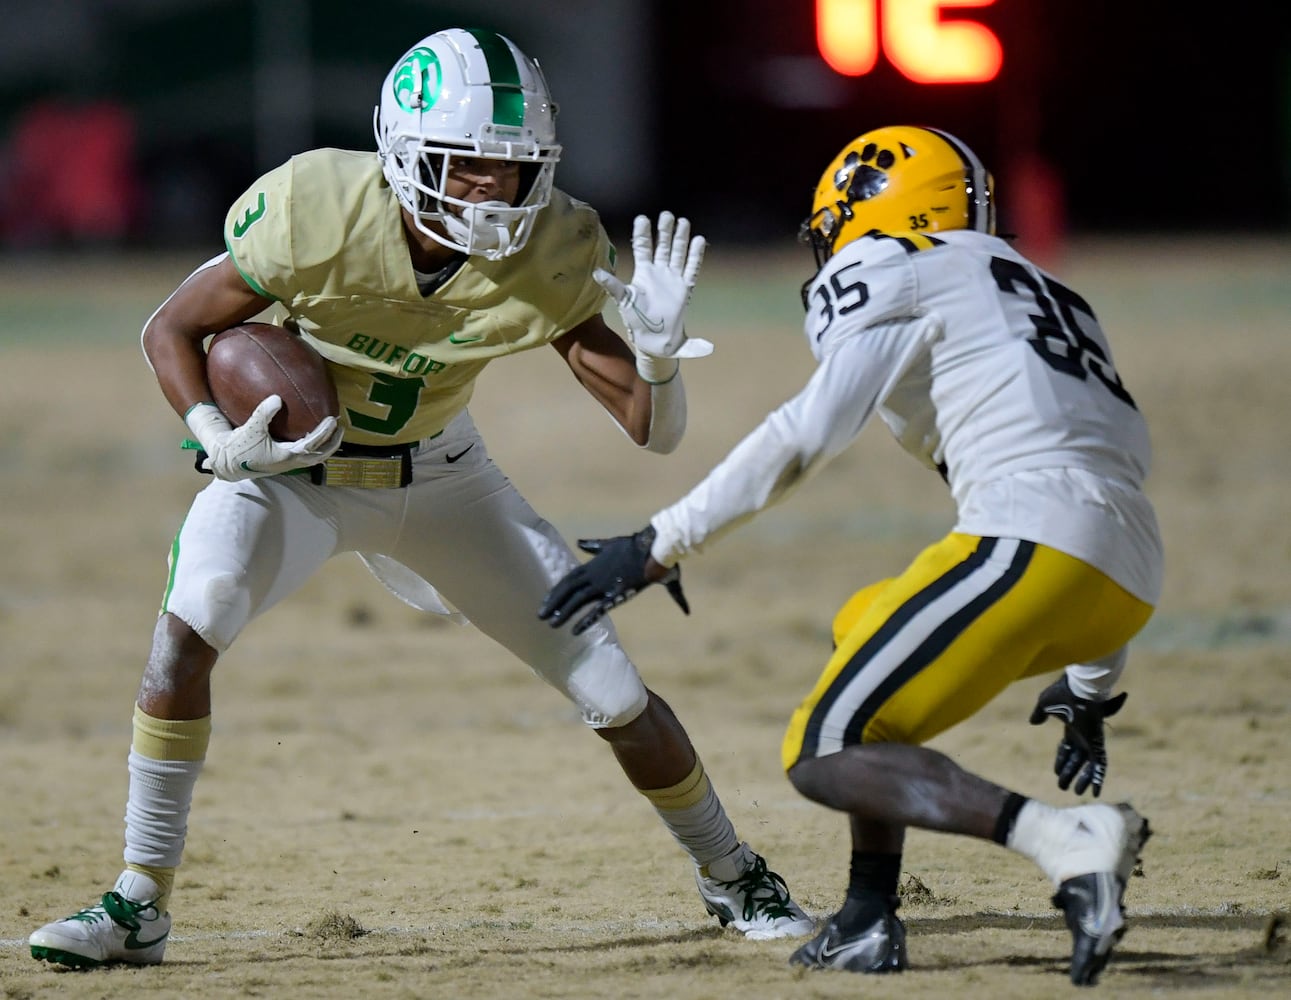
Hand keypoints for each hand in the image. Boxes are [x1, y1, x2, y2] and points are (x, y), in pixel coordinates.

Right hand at [198, 396, 343, 480]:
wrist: (228, 464)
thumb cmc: (239, 447)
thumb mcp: (250, 429)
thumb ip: (263, 413)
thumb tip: (277, 398)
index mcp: (287, 456)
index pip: (312, 444)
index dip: (324, 432)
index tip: (332, 420)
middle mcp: (291, 462)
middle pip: (321, 455)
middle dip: (333, 442)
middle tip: (340, 427)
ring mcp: (289, 464)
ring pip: (315, 457)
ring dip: (326, 446)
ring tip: (333, 432)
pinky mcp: (285, 462)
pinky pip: (307, 456)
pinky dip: (316, 447)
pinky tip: (315, 437)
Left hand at [538, 525, 689, 635]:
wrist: (653, 546)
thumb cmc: (636, 545)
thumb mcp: (610, 543)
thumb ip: (594, 545)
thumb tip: (580, 542)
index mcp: (593, 564)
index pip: (569, 578)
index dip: (556, 590)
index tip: (545, 600)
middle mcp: (594, 575)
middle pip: (568, 590)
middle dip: (553, 603)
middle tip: (540, 616)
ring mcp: (604, 584)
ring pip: (577, 600)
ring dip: (563, 612)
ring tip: (551, 626)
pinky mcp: (617, 593)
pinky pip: (598, 609)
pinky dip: (585, 620)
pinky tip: (574, 631)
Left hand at [593, 211, 712, 359]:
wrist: (656, 341)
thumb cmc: (637, 322)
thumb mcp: (623, 301)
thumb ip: (612, 286)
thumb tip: (595, 272)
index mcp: (643, 274)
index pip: (642, 248)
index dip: (642, 233)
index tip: (643, 218)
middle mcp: (658, 273)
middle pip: (662, 246)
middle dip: (664, 231)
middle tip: (666, 215)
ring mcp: (673, 279)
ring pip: (678, 253)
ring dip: (680, 239)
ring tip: (683, 221)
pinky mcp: (685, 288)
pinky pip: (692, 269)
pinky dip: (695, 256)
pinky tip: (699, 240)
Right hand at [1029, 674, 1127, 796]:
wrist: (1080, 687)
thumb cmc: (1063, 692)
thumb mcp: (1045, 704)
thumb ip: (1039, 713)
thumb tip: (1033, 722)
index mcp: (1073, 727)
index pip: (1067, 748)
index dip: (1061, 761)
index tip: (1055, 772)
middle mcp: (1083, 735)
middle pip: (1077, 759)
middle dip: (1070, 773)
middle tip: (1062, 787)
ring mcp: (1092, 740)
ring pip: (1089, 765)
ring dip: (1082, 779)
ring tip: (1076, 792)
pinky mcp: (1097, 743)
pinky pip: (1100, 765)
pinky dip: (1097, 778)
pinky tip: (1095, 793)